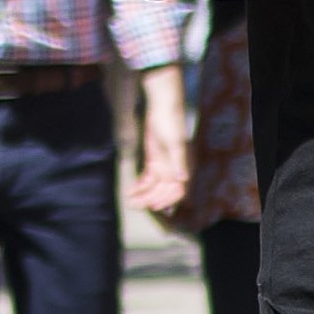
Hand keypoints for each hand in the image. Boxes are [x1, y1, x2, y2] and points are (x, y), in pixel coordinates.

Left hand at [130, 63, 190, 217]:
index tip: (154, 206)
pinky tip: (131, 189)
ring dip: (143, 194)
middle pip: (163, 190)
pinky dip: (140, 184)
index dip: (167, 200)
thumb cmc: (171, 123)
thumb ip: (179, 161)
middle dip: (150, 199)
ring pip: (154, 186)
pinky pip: (147, 177)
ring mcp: (163, 164)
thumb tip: (184, 179)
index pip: (178, 190)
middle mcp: (174, 168)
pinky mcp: (154, 159)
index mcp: (182, 166)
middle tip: (135, 205)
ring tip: (130, 200)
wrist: (162, 106)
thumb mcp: (176, 143)